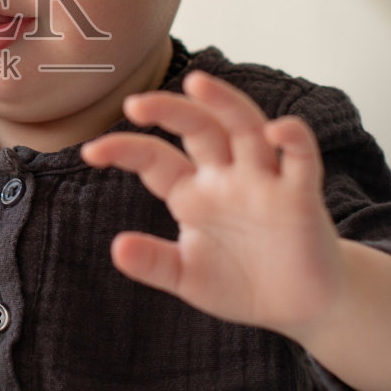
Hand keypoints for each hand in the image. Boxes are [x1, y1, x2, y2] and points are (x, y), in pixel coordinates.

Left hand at [81, 70, 344, 337]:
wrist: (300, 306)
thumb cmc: (242, 283)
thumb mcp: (189, 278)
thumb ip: (155, 264)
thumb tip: (116, 249)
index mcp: (193, 194)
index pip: (155, 160)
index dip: (125, 150)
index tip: (90, 152)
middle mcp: (227, 177)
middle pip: (199, 128)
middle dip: (169, 110)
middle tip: (135, 104)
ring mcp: (264, 181)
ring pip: (245, 128)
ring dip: (224, 103)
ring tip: (197, 84)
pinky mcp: (301, 195)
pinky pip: (300, 157)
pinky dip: (293, 138)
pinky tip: (276, 131)